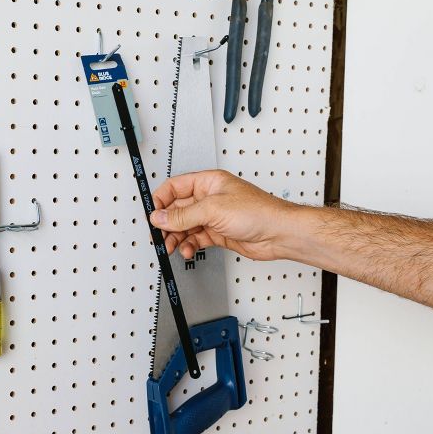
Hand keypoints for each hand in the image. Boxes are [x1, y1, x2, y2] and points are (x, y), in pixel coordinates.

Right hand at [150, 170, 297, 261]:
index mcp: (208, 183)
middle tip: (159, 235)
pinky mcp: (218, 233)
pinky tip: (187, 250)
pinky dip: (189, 245)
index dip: (161, 200)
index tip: (153, 214)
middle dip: (167, 223)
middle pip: (177, 209)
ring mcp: (213, 217)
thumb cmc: (258, 212)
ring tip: (171, 246)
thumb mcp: (212, 209)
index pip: (175, 187)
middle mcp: (209, 198)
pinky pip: (195, 238)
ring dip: (176, 237)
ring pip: (185, 226)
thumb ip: (183, 215)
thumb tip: (160, 217)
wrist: (279, 234)